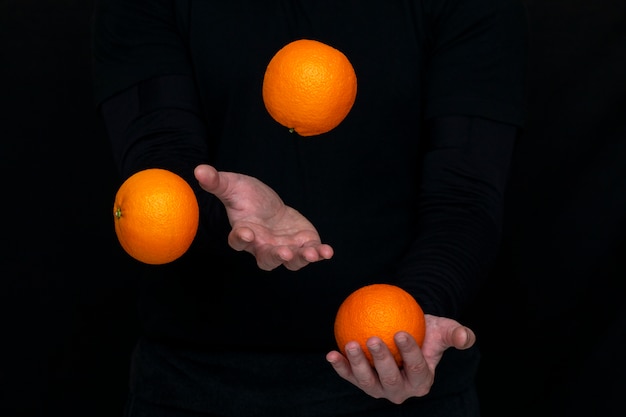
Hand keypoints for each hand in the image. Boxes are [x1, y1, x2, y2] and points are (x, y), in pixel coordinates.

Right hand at [194, 164, 333, 270]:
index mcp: (244, 233)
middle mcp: (262, 247)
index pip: (239, 241)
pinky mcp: (302, 245)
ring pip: (290, 261)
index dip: (242, 238)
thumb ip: (217, 182)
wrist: (269, 205)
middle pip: (266, 258)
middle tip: (282, 251)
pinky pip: (310, 253)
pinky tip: (327, 251)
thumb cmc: (247, 197)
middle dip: (275, 255)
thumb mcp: (233, 185)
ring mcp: (283, 248)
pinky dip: (319, 253)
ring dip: (300, 259)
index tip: (246, 233)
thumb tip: (199, 169)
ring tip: (311, 253)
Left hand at [325, 314, 475, 403]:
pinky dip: (340, 367)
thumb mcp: (445, 330)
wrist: (405, 331)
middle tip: (373, 338)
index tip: (400, 332)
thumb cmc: (428, 330)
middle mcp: (401, 391)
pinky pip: (349, 375)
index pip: (416, 368)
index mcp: (422, 382)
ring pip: (367, 382)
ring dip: (356, 365)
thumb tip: (466, 337)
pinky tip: (331, 353)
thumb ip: (457, 334)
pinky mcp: (362, 382)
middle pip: (390, 380)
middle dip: (381, 362)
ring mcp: (380, 389)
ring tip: (351, 344)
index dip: (409, 353)